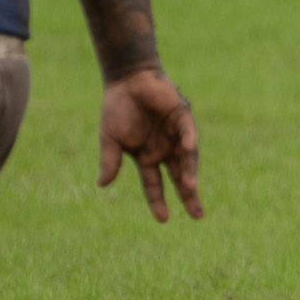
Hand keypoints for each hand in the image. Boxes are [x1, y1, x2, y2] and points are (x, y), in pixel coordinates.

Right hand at [99, 68, 201, 222]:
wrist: (127, 80)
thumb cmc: (118, 109)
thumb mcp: (110, 139)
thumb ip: (110, 161)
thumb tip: (102, 185)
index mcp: (147, 157)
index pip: (155, 185)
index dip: (159, 201)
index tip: (164, 219)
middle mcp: (165, 149)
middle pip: (179, 177)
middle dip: (188, 195)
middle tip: (197, 215)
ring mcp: (175, 134)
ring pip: (186, 158)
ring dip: (189, 171)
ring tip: (190, 187)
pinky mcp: (182, 115)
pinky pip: (187, 130)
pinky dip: (188, 139)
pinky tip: (188, 148)